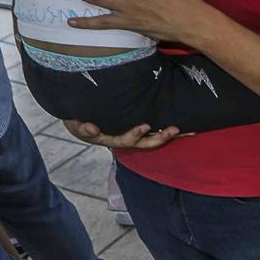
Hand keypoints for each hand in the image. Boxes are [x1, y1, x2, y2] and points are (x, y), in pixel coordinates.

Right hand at [62, 120, 184, 150]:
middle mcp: (124, 139)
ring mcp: (132, 135)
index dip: (135, 134)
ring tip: (182, 129)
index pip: (125, 140)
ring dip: (167, 135)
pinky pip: (154, 131)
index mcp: (111, 139)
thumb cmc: (77, 120)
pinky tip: (183, 128)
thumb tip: (93, 129)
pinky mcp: (138, 128)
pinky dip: (166, 131)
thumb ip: (83, 128)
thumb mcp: (75, 124)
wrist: (80, 116)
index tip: (145, 126)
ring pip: (152, 139)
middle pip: (144, 143)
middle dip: (159, 138)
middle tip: (174, 130)